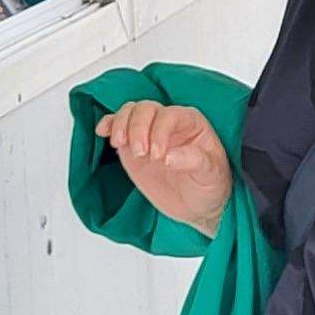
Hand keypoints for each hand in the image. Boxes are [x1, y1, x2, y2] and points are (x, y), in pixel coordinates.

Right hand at [93, 100, 230, 234]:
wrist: (198, 205)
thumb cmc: (210, 185)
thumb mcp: (212, 174)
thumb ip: (195, 161)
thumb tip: (170, 156)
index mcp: (191, 122)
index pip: (170, 115)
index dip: (160, 132)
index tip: (158, 157)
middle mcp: (168, 123)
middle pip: (146, 109)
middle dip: (138, 128)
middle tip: (141, 154)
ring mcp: (148, 133)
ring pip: (130, 112)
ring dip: (121, 125)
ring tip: (120, 144)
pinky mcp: (132, 146)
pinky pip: (117, 127)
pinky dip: (108, 125)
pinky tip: (103, 132)